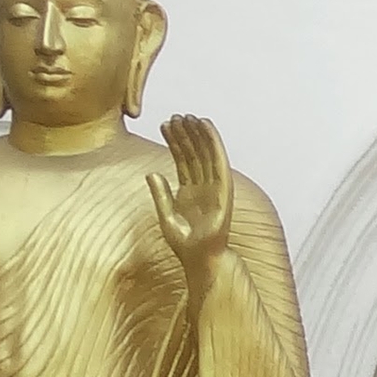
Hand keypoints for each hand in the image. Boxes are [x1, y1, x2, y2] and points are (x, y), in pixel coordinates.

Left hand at [151, 114, 233, 288]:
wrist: (200, 260)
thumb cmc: (185, 245)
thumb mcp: (166, 217)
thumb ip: (160, 195)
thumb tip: (152, 174)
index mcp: (189, 192)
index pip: (182, 161)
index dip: (174, 142)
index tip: (164, 124)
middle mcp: (203, 187)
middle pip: (194, 154)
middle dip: (185, 134)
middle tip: (175, 115)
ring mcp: (214, 188)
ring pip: (206, 155)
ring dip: (199, 135)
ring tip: (188, 117)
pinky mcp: (224, 192)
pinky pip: (219, 164)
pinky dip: (215, 145)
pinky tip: (207, 129)